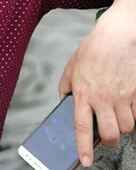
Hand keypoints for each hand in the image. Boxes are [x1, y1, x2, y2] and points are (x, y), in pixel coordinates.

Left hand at [58, 6, 135, 167]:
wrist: (116, 37)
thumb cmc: (92, 50)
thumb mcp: (71, 66)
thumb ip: (66, 86)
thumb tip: (64, 102)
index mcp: (83, 92)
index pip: (80, 126)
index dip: (82, 147)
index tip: (85, 161)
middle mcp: (102, 98)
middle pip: (108, 134)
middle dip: (106, 141)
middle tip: (103, 137)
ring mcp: (121, 97)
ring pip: (126, 128)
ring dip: (120, 127)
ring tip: (114, 117)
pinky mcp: (135, 94)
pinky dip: (132, 115)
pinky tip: (125, 105)